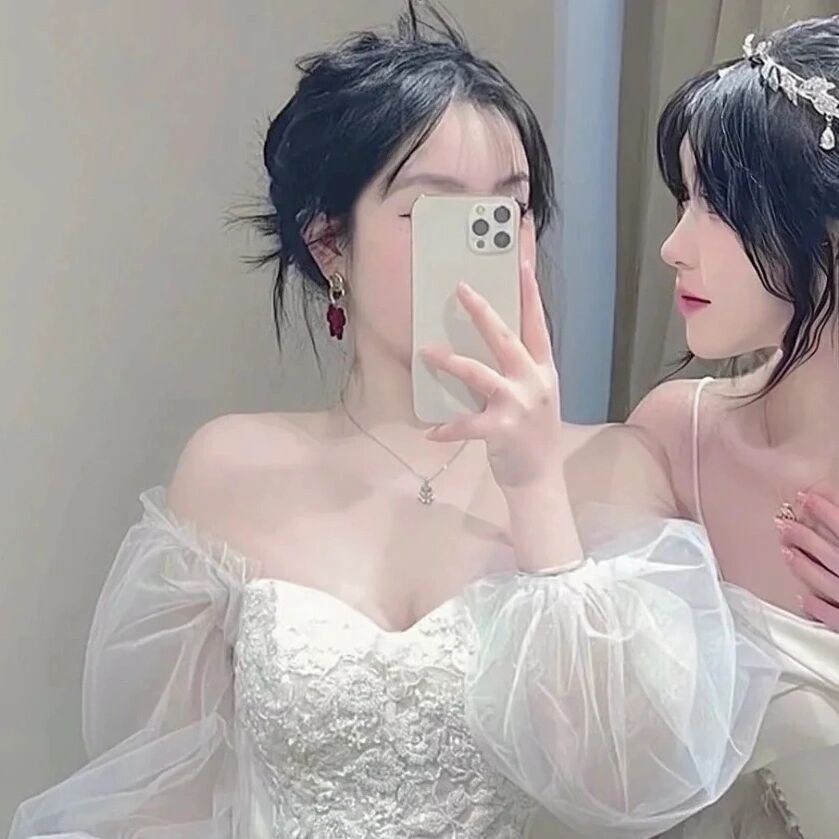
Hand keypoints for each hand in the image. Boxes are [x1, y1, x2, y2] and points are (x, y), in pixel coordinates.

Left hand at [418, 260, 561, 491]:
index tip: (523, 264)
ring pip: (478, 373)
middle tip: (461, 288)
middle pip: (505, 338)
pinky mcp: (501, 430)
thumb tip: (491, 346)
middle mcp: (533, 382)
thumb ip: (519, 371)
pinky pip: (466, 424)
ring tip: (426, 352)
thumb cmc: (533, 434)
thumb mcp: (536, 396)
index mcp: (543, 371)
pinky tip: (431, 432)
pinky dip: (446, 428)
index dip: (531, 295)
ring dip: (449, 361)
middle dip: (481, 311)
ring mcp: (518, 405)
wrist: (540, 478)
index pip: (537, 325)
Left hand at [778, 485, 838, 629]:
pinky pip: (838, 618)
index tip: (805, 496)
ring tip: (785, 551)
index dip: (826, 511)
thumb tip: (836, 517)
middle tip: (782, 523)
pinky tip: (803, 600)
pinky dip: (820, 610)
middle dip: (806, 537)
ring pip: (829, 583)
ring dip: (806, 567)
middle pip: (833, 554)